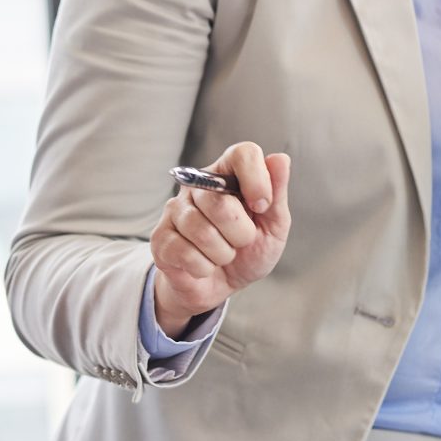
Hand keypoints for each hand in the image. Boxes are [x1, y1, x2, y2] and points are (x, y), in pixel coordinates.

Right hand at [150, 142, 292, 335]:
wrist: (220, 286)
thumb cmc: (248, 252)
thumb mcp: (273, 226)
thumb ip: (277, 193)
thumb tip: (280, 159)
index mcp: (227, 174)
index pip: (242, 154)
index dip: (257, 180)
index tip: (262, 207)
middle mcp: (197, 185)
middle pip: (220, 202)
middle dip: (241, 234)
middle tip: (240, 242)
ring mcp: (174, 210)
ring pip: (203, 232)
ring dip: (223, 254)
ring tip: (221, 255)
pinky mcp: (160, 237)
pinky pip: (186, 253)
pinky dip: (204, 268)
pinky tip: (204, 266)